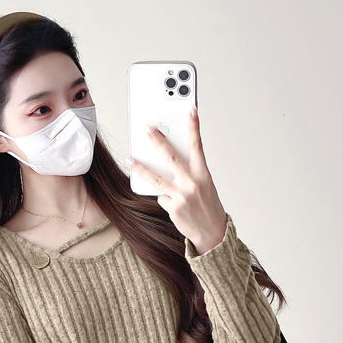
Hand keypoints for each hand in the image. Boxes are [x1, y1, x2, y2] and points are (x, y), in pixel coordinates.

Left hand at [128, 105, 227, 253]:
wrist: (212, 233)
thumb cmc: (208, 206)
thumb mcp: (204, 185)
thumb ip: (190, 172)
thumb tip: (168, 161)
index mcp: (203, 174)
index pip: (197, 146)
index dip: (193, 127)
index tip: (190, 109)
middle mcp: (192, 183)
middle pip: (171, 158)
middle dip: (158, 142)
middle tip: (147, 129)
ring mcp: (181, 196)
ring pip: (156, 179)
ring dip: (141, 168)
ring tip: (130, 160)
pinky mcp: (173, 208)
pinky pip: (161, 197)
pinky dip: (165, 199)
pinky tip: (174, 205)